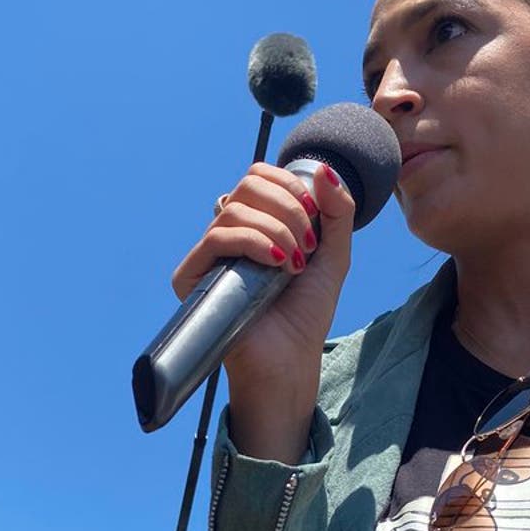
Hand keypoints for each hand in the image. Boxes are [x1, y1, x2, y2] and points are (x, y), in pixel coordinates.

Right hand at [171, 164, 355, 452]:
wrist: (289, 360)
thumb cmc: (306, 313)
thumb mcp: (334, 255)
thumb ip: (337, 212)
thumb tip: (322, 170)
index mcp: (255, 223)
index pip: (260, 177)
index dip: (291, 188)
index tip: (315, 223)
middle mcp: (228, 234)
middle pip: (248, 184)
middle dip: (288, 208)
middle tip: (307, 246)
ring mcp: (208, 255)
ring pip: (235, 209)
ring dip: (277, 230)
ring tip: (294, 265)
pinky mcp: (192, 278)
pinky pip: (216, 237)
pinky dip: (253, 242)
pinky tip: (276, 265)